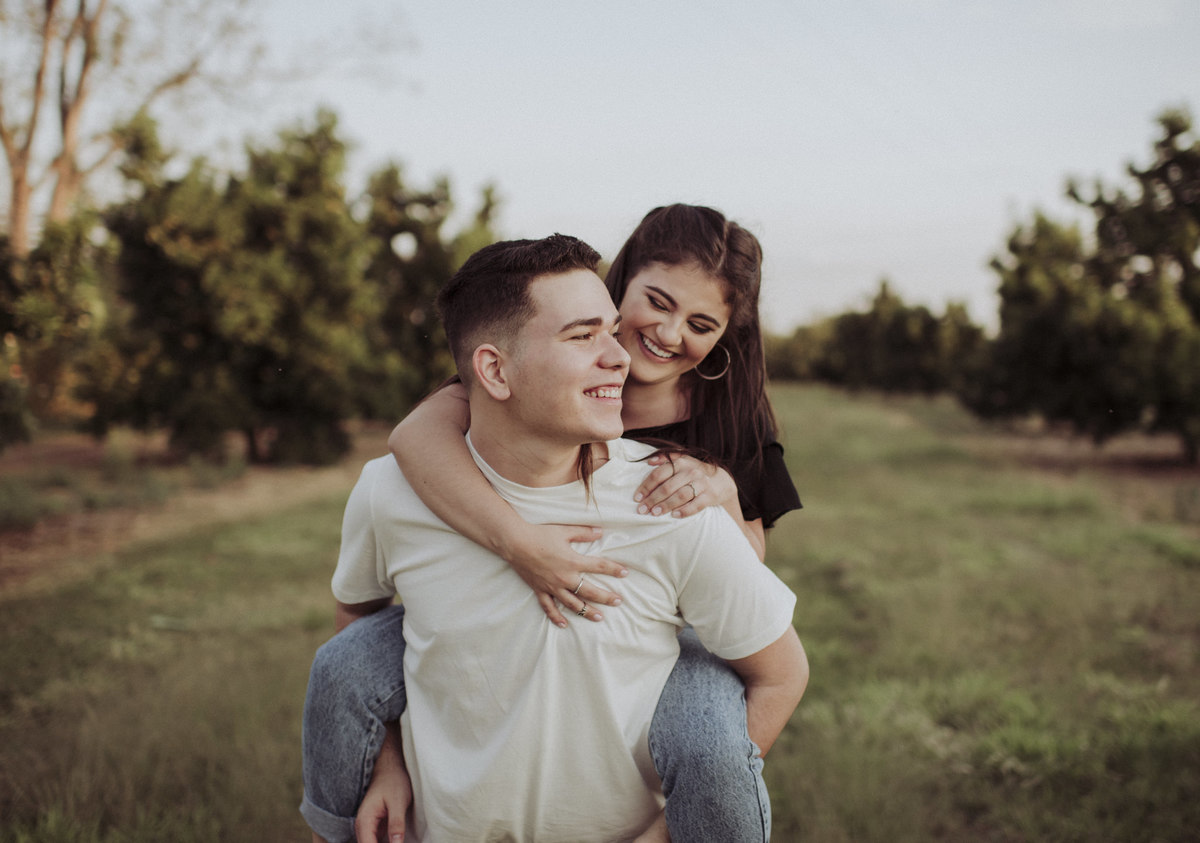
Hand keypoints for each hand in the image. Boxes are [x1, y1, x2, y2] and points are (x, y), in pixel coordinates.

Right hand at [355, 732, 411, 842]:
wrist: (389, 768)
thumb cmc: (394, 781)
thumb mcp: (399, 802)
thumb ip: (396, 824)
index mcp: (365, 820)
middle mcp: (362, 826)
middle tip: (397, 840)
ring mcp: (367, 827)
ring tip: (397, 839)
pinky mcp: (374, 827)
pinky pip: (375, 841)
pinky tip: (396, 840)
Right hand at [503, 522, 628, 628]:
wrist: (515, 543)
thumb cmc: (540, 535)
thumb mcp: (564, 531)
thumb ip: (584, 533)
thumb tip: (600, 531)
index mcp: (573, 561)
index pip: (600, 566)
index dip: (614, 569)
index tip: (625, 573)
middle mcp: (565, 578)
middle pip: (590, 591)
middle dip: (606, 597)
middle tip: (618, 602)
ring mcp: (552, 587)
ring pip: (573, 604)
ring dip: (587, 612)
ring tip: (599, 617)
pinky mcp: (540, 591)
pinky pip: (550, 608)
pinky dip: (557, 617)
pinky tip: (564, 624)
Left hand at [635, 452, 737, 518]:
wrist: (721, 480)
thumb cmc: (695, 471)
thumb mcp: (683, 460)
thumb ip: (666, 459)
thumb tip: (649, 461)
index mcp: (680, 463)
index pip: (658, 474)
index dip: (646, 487)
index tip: (637, 498)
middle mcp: (690, 472)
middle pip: (667, 487)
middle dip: (653, 499)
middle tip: (642, 510)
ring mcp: (701, 484)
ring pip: (680, 496)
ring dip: (666, 505)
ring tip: (654, 513)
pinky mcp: (710, 496)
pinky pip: (696, 505)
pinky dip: (685, 511)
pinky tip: (674, 516)